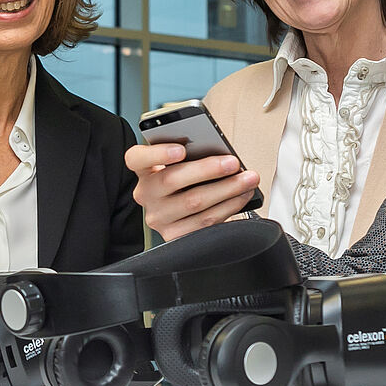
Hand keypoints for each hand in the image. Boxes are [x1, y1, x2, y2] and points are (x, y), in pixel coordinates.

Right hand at [125, 142, 261, 240]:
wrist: (180, 209)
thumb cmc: (185, 178)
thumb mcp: (181, 163)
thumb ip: (191, 154)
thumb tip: (219, 153)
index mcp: (144, 170)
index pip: (137, 158)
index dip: (157, 153)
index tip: (180, 149)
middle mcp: (146, 194)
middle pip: (171, 180)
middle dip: (208, 170)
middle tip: (233, 163)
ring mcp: (158, 217)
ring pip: (194, 203)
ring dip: (227, 190)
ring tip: (248, 179)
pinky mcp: (174, 235)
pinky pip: (205, 223)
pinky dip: (228, 208)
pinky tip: (241, 196)